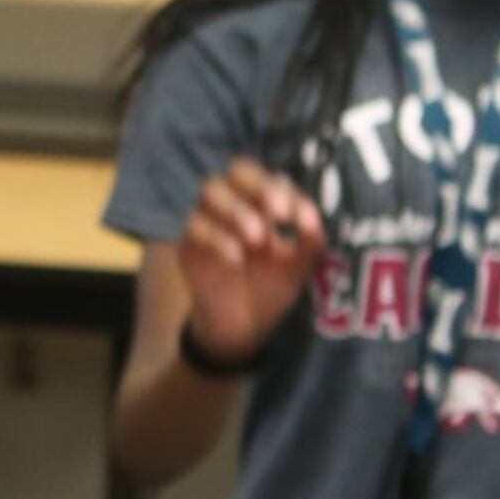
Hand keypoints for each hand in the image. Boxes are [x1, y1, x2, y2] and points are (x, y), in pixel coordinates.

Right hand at [174, 161, 324, 371]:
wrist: (242, 328)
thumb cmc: (270, 289)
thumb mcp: (298, 267)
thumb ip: (309, 241)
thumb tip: (311, 220)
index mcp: (262, 205)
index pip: (270, 178)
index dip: (284, 190)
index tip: (297, 216)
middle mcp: (234, 204)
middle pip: (236, 171)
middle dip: (258, 186)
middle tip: (277, 212)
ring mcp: (208, 221)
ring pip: (210, 191)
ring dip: (236, 210)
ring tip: (256, 237)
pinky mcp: (188, 244)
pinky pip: (194, 226)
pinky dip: (217, 238)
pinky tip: (236, 258)